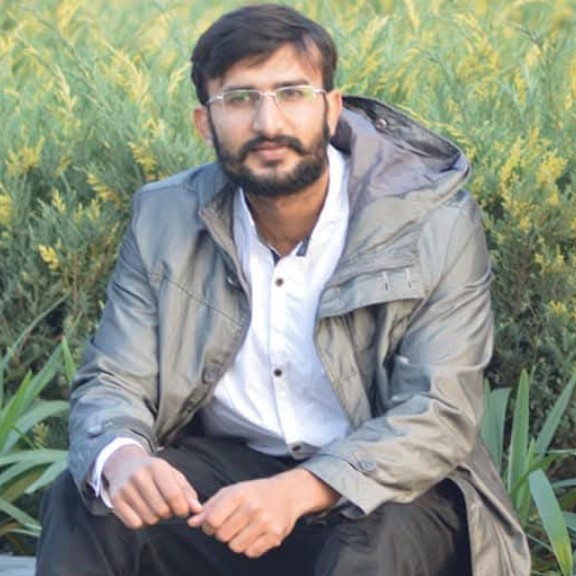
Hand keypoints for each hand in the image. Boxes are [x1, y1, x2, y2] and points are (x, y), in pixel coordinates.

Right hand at [103, 444, 201, 528]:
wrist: (124, 464)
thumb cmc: (154, 472)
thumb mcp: (172, 475)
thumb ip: (187, 491)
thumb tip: (197, 509)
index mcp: (157, 467)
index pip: (173, 495)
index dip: (182, 508)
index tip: (182, 510)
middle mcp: (139, 476)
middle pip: (161, 510)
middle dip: (168, 513)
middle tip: (166, 506)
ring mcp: (125, 488)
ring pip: (149, 519)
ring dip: (155, 518)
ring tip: (154, 506)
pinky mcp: (115, 500)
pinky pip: (134, 524)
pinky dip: (142, 522)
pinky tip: (142, 511)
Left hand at [187, 468, 338, 557]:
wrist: (287, 493)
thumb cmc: (255, 492)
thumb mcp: (232, 492)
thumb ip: (210, 506)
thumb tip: (192, 522)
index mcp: (239, 494)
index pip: (212, 519)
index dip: (208, 525)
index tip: (213, 522)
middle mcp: (252, 508)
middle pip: (222, 536)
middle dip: (222, 533)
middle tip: (230, 525)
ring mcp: (265, 522)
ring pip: (235, 547)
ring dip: (236, 541)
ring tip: (243, 529)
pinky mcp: (274, 536)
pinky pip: (251, 553)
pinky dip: (249, 547)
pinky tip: (254, 534)